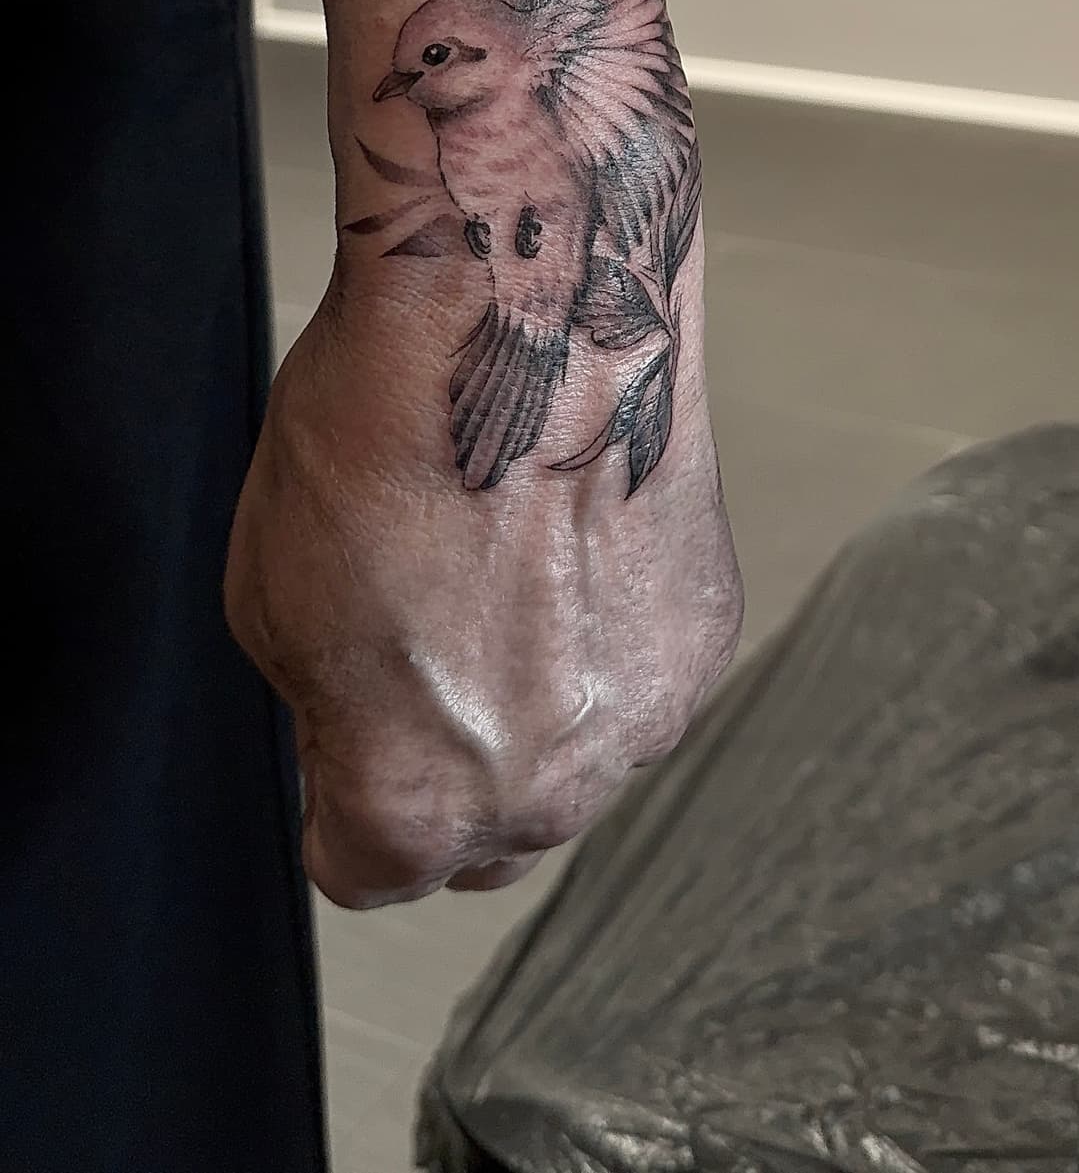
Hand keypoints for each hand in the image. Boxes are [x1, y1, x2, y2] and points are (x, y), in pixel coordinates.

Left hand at [225, 270, 742, 908]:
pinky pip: (635, 676)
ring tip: (500, 564)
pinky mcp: (704, 638)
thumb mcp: (267, 595)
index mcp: (417, 805)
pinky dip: (603, 630)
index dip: (338, 787)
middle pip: (483, 833)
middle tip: (418, 636)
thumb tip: (362, 721)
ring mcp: (641, 719)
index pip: (366, 868)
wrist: (527, 317)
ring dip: (536, 698)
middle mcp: (544, 793)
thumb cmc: (388, 433)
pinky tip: (565, 535)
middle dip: (445, 760)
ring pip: (569, 756)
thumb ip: (323, 708)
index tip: (342, 728)